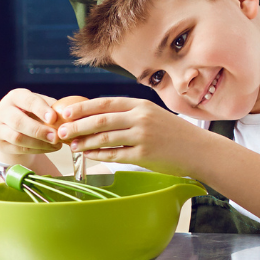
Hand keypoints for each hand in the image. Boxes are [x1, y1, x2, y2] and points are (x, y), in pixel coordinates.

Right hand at [0, 88, 60, 157]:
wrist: (18, 128)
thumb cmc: (35, 113)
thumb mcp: (43, 106)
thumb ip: (54, 109)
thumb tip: (68, 117)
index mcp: (16, 96)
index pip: (28, 101)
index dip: (41, 109)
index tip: (53, 118)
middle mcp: (3, 110)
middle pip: (18, 121)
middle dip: (39, 130)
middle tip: (56, 137)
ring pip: (17, 137)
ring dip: (39, 143)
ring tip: (56, 144)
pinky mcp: (0, 143)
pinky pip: (18, 148)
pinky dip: (36, 150)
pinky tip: (49, 148)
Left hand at [57, 97, 221, 176]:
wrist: (199, 150)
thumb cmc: (175, 134)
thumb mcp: (154, 115)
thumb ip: (130, 114)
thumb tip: (97, 118)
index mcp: (141, 105)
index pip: (104, 103)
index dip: (81, 108)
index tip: (64, 112)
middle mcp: (140, 117)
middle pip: (99, 120)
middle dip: (76, 126)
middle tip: (61, 132)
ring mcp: (142, 136)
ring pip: (104, 137)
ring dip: (84, 142)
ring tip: (72, 146)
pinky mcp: (144, 154)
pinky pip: (114, 154)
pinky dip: (98, 155)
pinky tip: (89, 155)